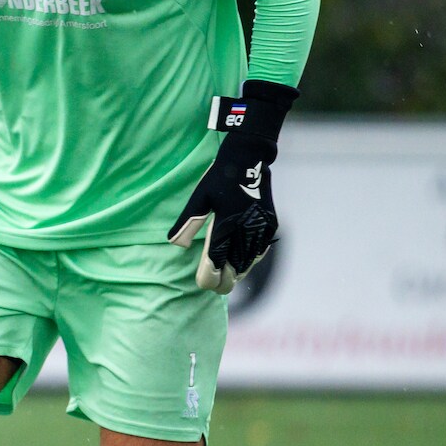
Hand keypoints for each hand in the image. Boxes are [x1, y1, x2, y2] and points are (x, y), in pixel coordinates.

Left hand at [167, 80, 297, 293]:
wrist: (249, 158)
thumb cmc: (219, 177)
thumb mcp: (199, 197)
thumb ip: (188, 222)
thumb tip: (174, 244)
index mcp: (226, 224)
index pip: (216, 260)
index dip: (210, 276)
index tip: (204, 283)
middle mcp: (245, 229)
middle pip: (235, 267)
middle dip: (225, 280)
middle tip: (216, 287)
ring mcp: (260, 228)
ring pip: (249, 261)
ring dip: (238, 272)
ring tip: (229, 279)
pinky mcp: (270, 224)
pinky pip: (261, 249)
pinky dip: (251, 260)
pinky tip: (244, 264)